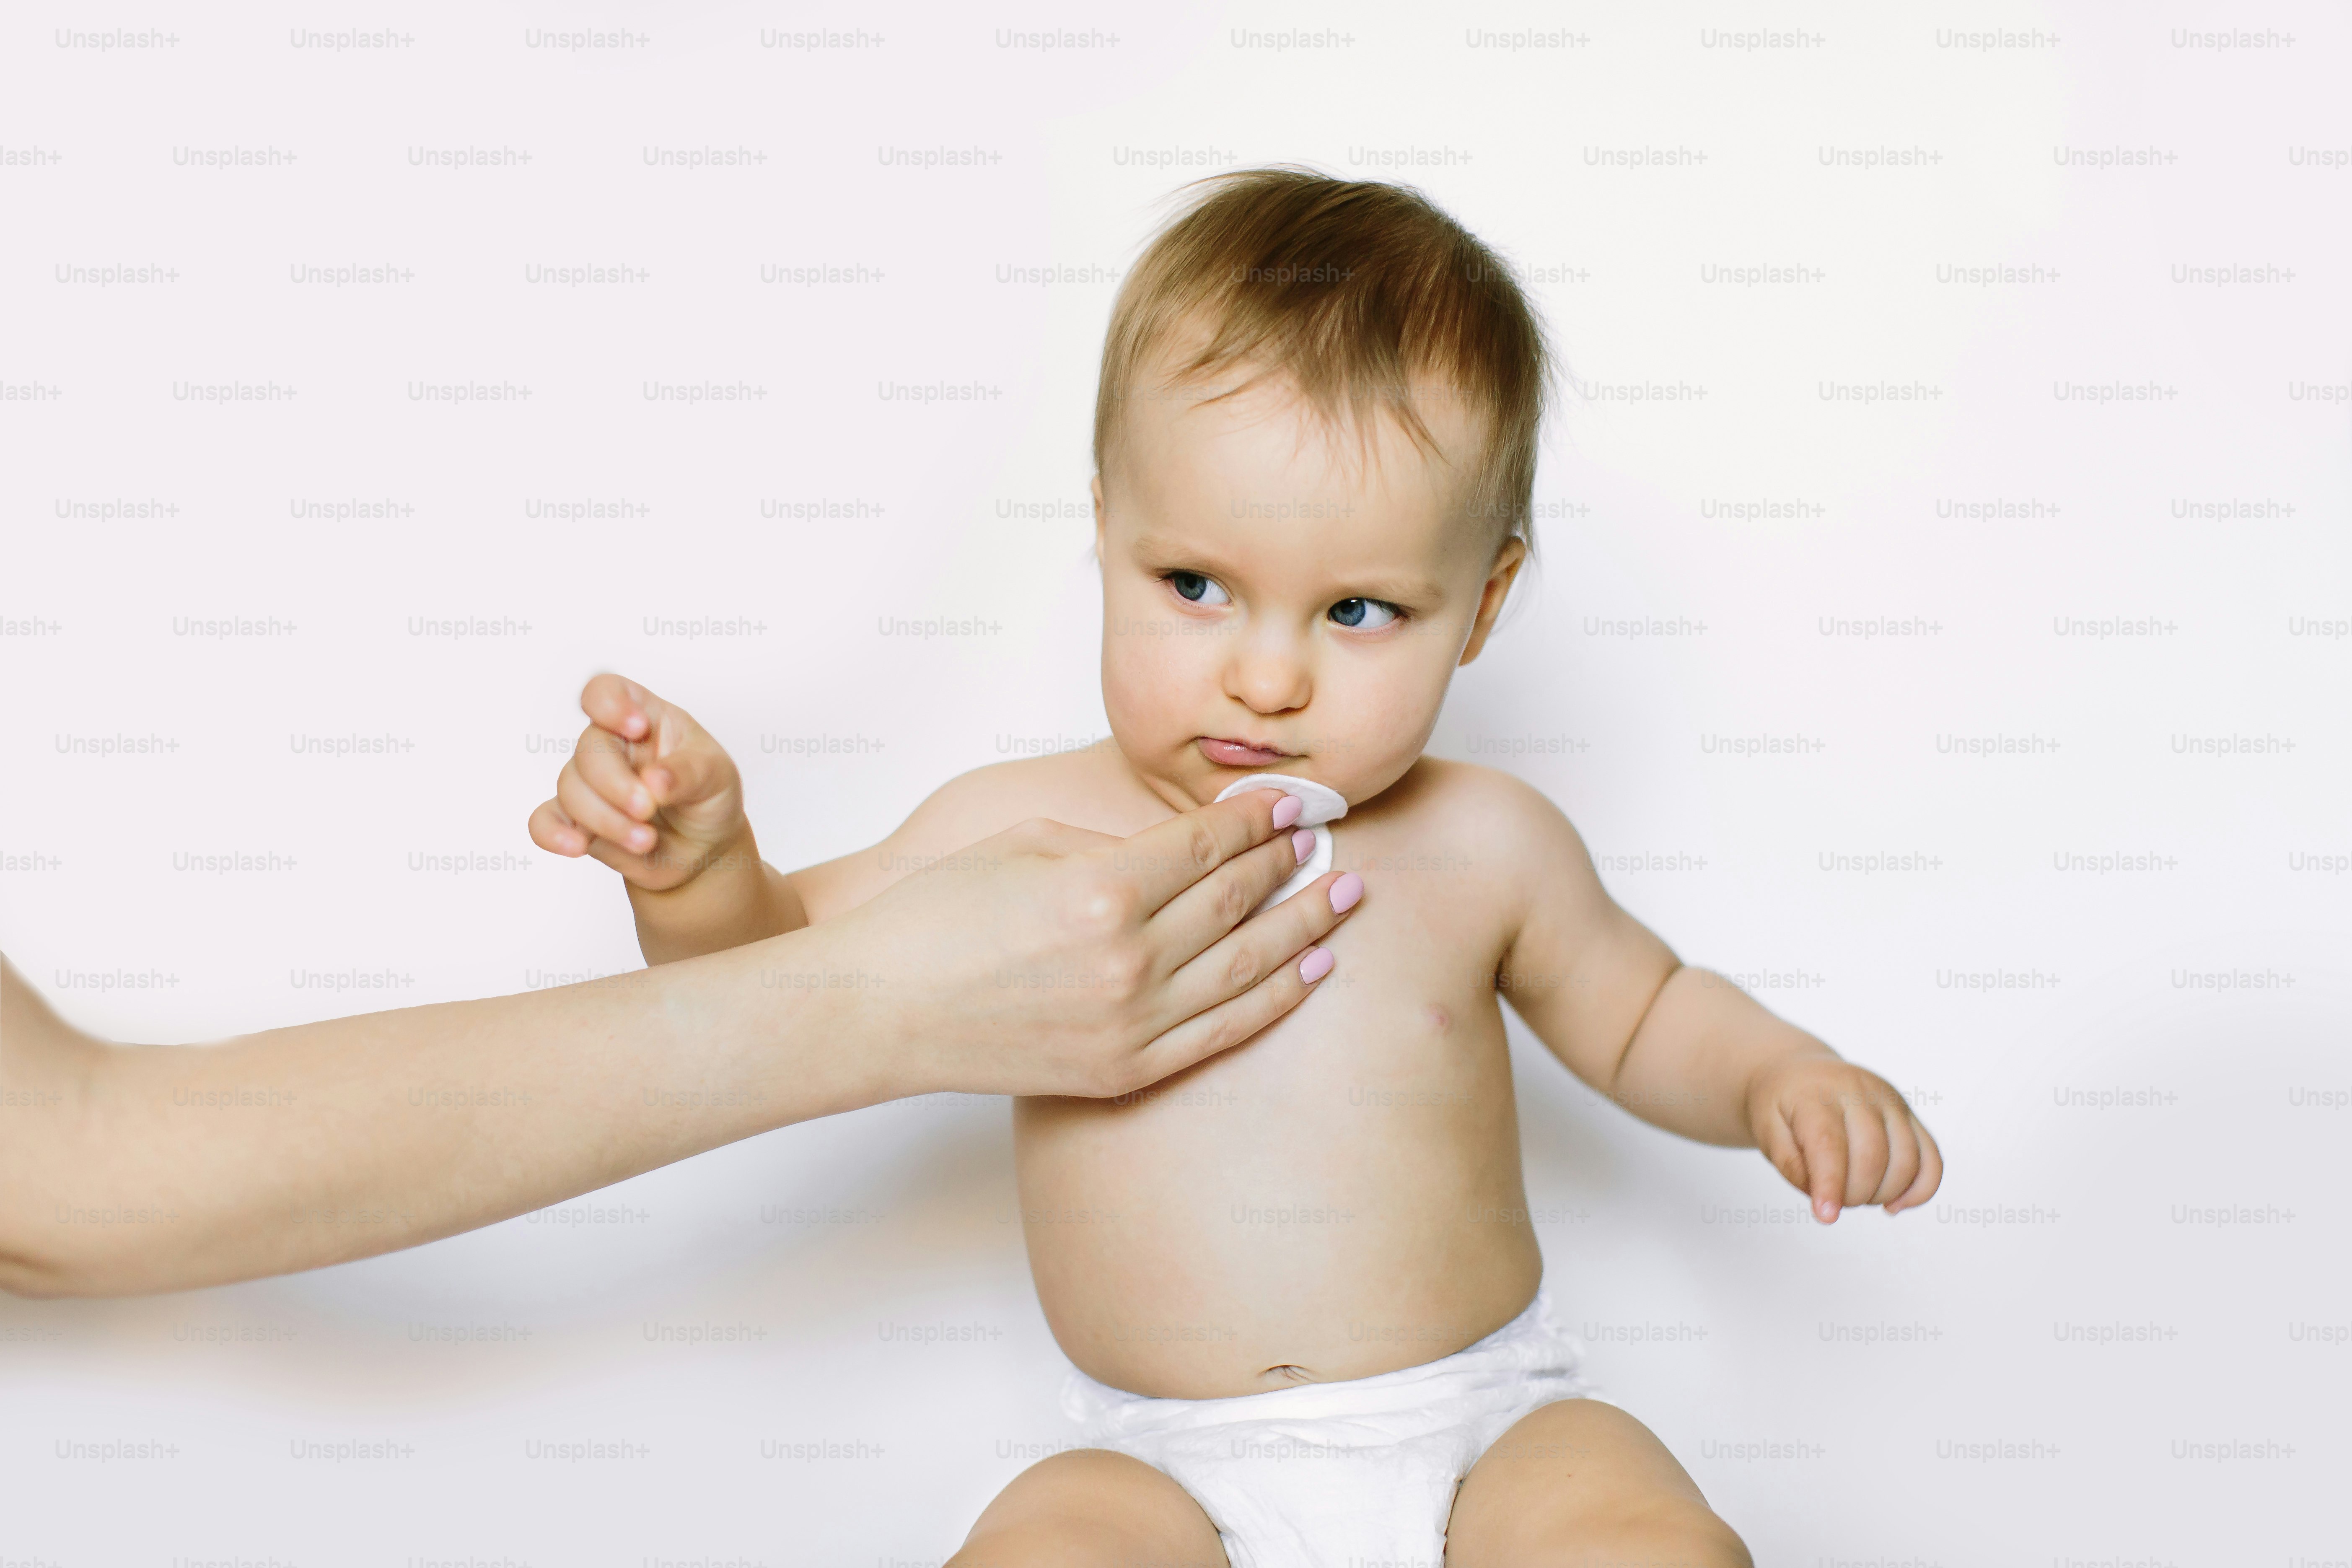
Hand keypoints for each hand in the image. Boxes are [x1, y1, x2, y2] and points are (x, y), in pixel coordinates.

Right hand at [526, 674, 747, 891]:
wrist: (704, 849)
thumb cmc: (708, 797)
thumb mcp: (717, 777)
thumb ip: (688, 774)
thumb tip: (653, 782)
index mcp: (644, 717)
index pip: (607, 691)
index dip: (610, 704)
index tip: (637, 728)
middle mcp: (610, 746)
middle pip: (588, 750)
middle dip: (615, 785)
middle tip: (647, 809)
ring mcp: (591, 785)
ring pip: (570, 789)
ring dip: (606, 820)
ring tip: (646, 841)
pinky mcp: (578, 823)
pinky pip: (545, 822)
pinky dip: (554, 834)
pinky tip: (576, 846)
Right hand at [823, 789, 1366, 1098]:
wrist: (881, 1014)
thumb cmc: (936, 919)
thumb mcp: (1023, 846)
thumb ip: (1110, 844)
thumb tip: (1178, 852)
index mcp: (1100, 890)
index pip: (1206, 846)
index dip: (1257, 820)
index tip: (1292, 804)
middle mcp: (1127, 959)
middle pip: (1236, 901)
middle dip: (1289, 865)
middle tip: (1329, 840)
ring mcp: (1130, 1022)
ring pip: (1246, 967)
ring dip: (1304, 928)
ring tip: (1346, 897)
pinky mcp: (1123, 1070)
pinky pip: (1221, 1032)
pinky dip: (1274, 999)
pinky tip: (1310, 969)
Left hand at [1746, 1055, 1943, 1221]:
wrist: (1797, 1073)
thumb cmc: (1781, 1105)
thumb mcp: (1767, 1131)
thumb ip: (1791, 1164)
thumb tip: (1825, 1198)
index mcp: (1817, 1094)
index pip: (1830, 1144)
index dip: (1830, 1185)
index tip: (1826, 1216)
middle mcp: (1860, 1091)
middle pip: (1872, 1157)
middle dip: (1854, 1194)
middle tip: (1834, 1200)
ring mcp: (1890, 1100)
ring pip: (1907, 1161)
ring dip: (1883, 1193)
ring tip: (1856, 1195)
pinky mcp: (1908, 1113)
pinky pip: (1931, 1157)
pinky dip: (1921, 1189)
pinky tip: (1894, 1205)